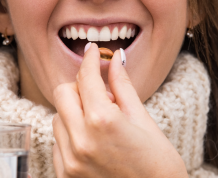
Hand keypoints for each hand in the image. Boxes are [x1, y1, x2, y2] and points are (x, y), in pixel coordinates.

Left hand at [52, 43, 187, 177]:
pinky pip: (58, 143)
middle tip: (101, 93)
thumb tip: (116, 59)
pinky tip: (94, 142)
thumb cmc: (159, 166)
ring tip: (102, 123)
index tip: (93, 51)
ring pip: (58, 118)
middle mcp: (80, 140)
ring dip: (75, 113)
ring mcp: (70, 161)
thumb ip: (123, 87)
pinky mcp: (65, 176)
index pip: (86, 77)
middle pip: (62, 93)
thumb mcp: (144, 121)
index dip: (90, 59)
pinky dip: (72, 136)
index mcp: (103, 121)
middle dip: (79, 87)